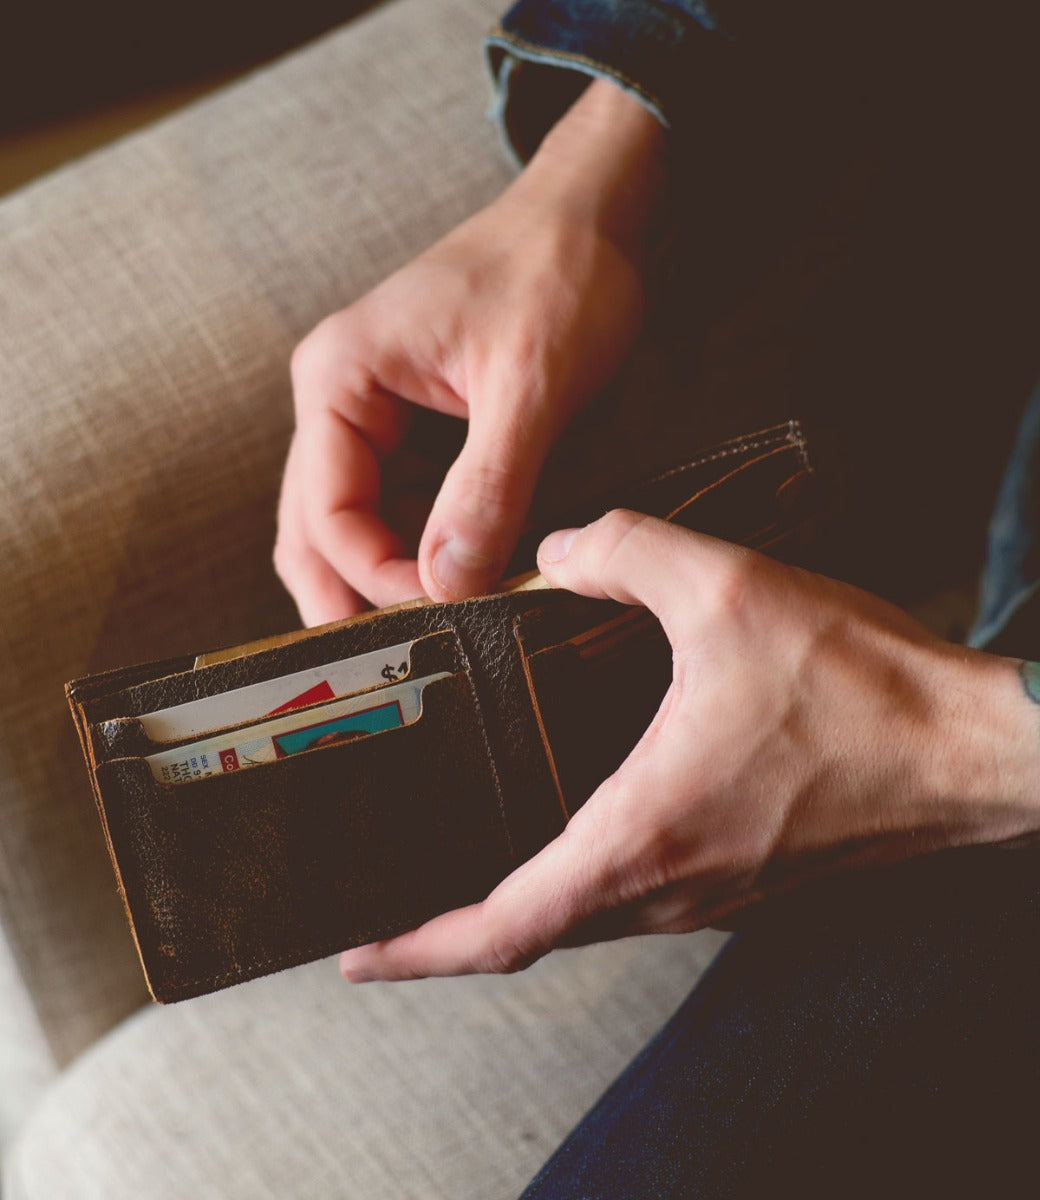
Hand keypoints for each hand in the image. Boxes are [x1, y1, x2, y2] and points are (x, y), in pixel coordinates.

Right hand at [276, 80, 665, 623]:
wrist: (594, 217)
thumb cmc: (557, 271)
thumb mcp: (530, 384)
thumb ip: (488, 486)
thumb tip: (450, 583)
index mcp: (340, 378)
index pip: (328, 511)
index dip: (376, 576)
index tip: (439, 611)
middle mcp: (340, 398)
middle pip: (318, 526)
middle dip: (350, 594)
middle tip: (389, 665)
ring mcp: (373, 414)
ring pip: (356, 523)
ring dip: (388, 577)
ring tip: (430, 629)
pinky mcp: (414, 428)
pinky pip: (401, 505)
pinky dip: (423, 547)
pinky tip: (458, 578)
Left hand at [339, 511, 1039, 980]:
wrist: (975, 752)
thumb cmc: (867, 688)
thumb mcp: (729, 590)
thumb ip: (625, 552)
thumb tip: (558, 548)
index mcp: (644, 834)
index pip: (503, 924)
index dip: (418, 946)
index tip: (356, 953)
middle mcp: (670, 886)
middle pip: (530, 935)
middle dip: (448, 930)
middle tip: (387, 905)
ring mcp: (710, 893)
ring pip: (582, 922)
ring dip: (512, 907)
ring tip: (458, 868)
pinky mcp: (743, 878)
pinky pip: (633, 900)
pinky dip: (574, 885)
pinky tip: (566, 833)